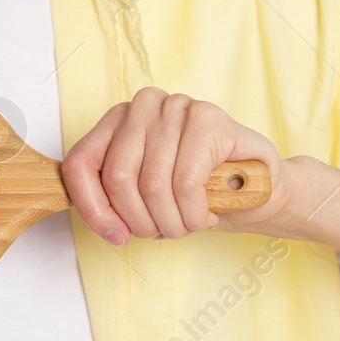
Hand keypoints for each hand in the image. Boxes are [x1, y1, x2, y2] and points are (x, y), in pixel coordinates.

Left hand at [60, 87, 293, 244]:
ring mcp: (177, 106)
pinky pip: (186, 184)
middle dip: (140, 221)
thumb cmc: (199, 192)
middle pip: (118, 179)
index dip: (92, 209)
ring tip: (189, 223)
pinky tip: (206, 214)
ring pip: (153, 185)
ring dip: (172, 222)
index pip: (80, 163)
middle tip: (163, 231)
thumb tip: (105, 223)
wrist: (259, 186)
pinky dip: (194, 214)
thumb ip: (116, 199)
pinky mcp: (208, 119)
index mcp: (118, 120)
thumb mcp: (146, 197)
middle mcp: (143, 105)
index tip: (116, 235)